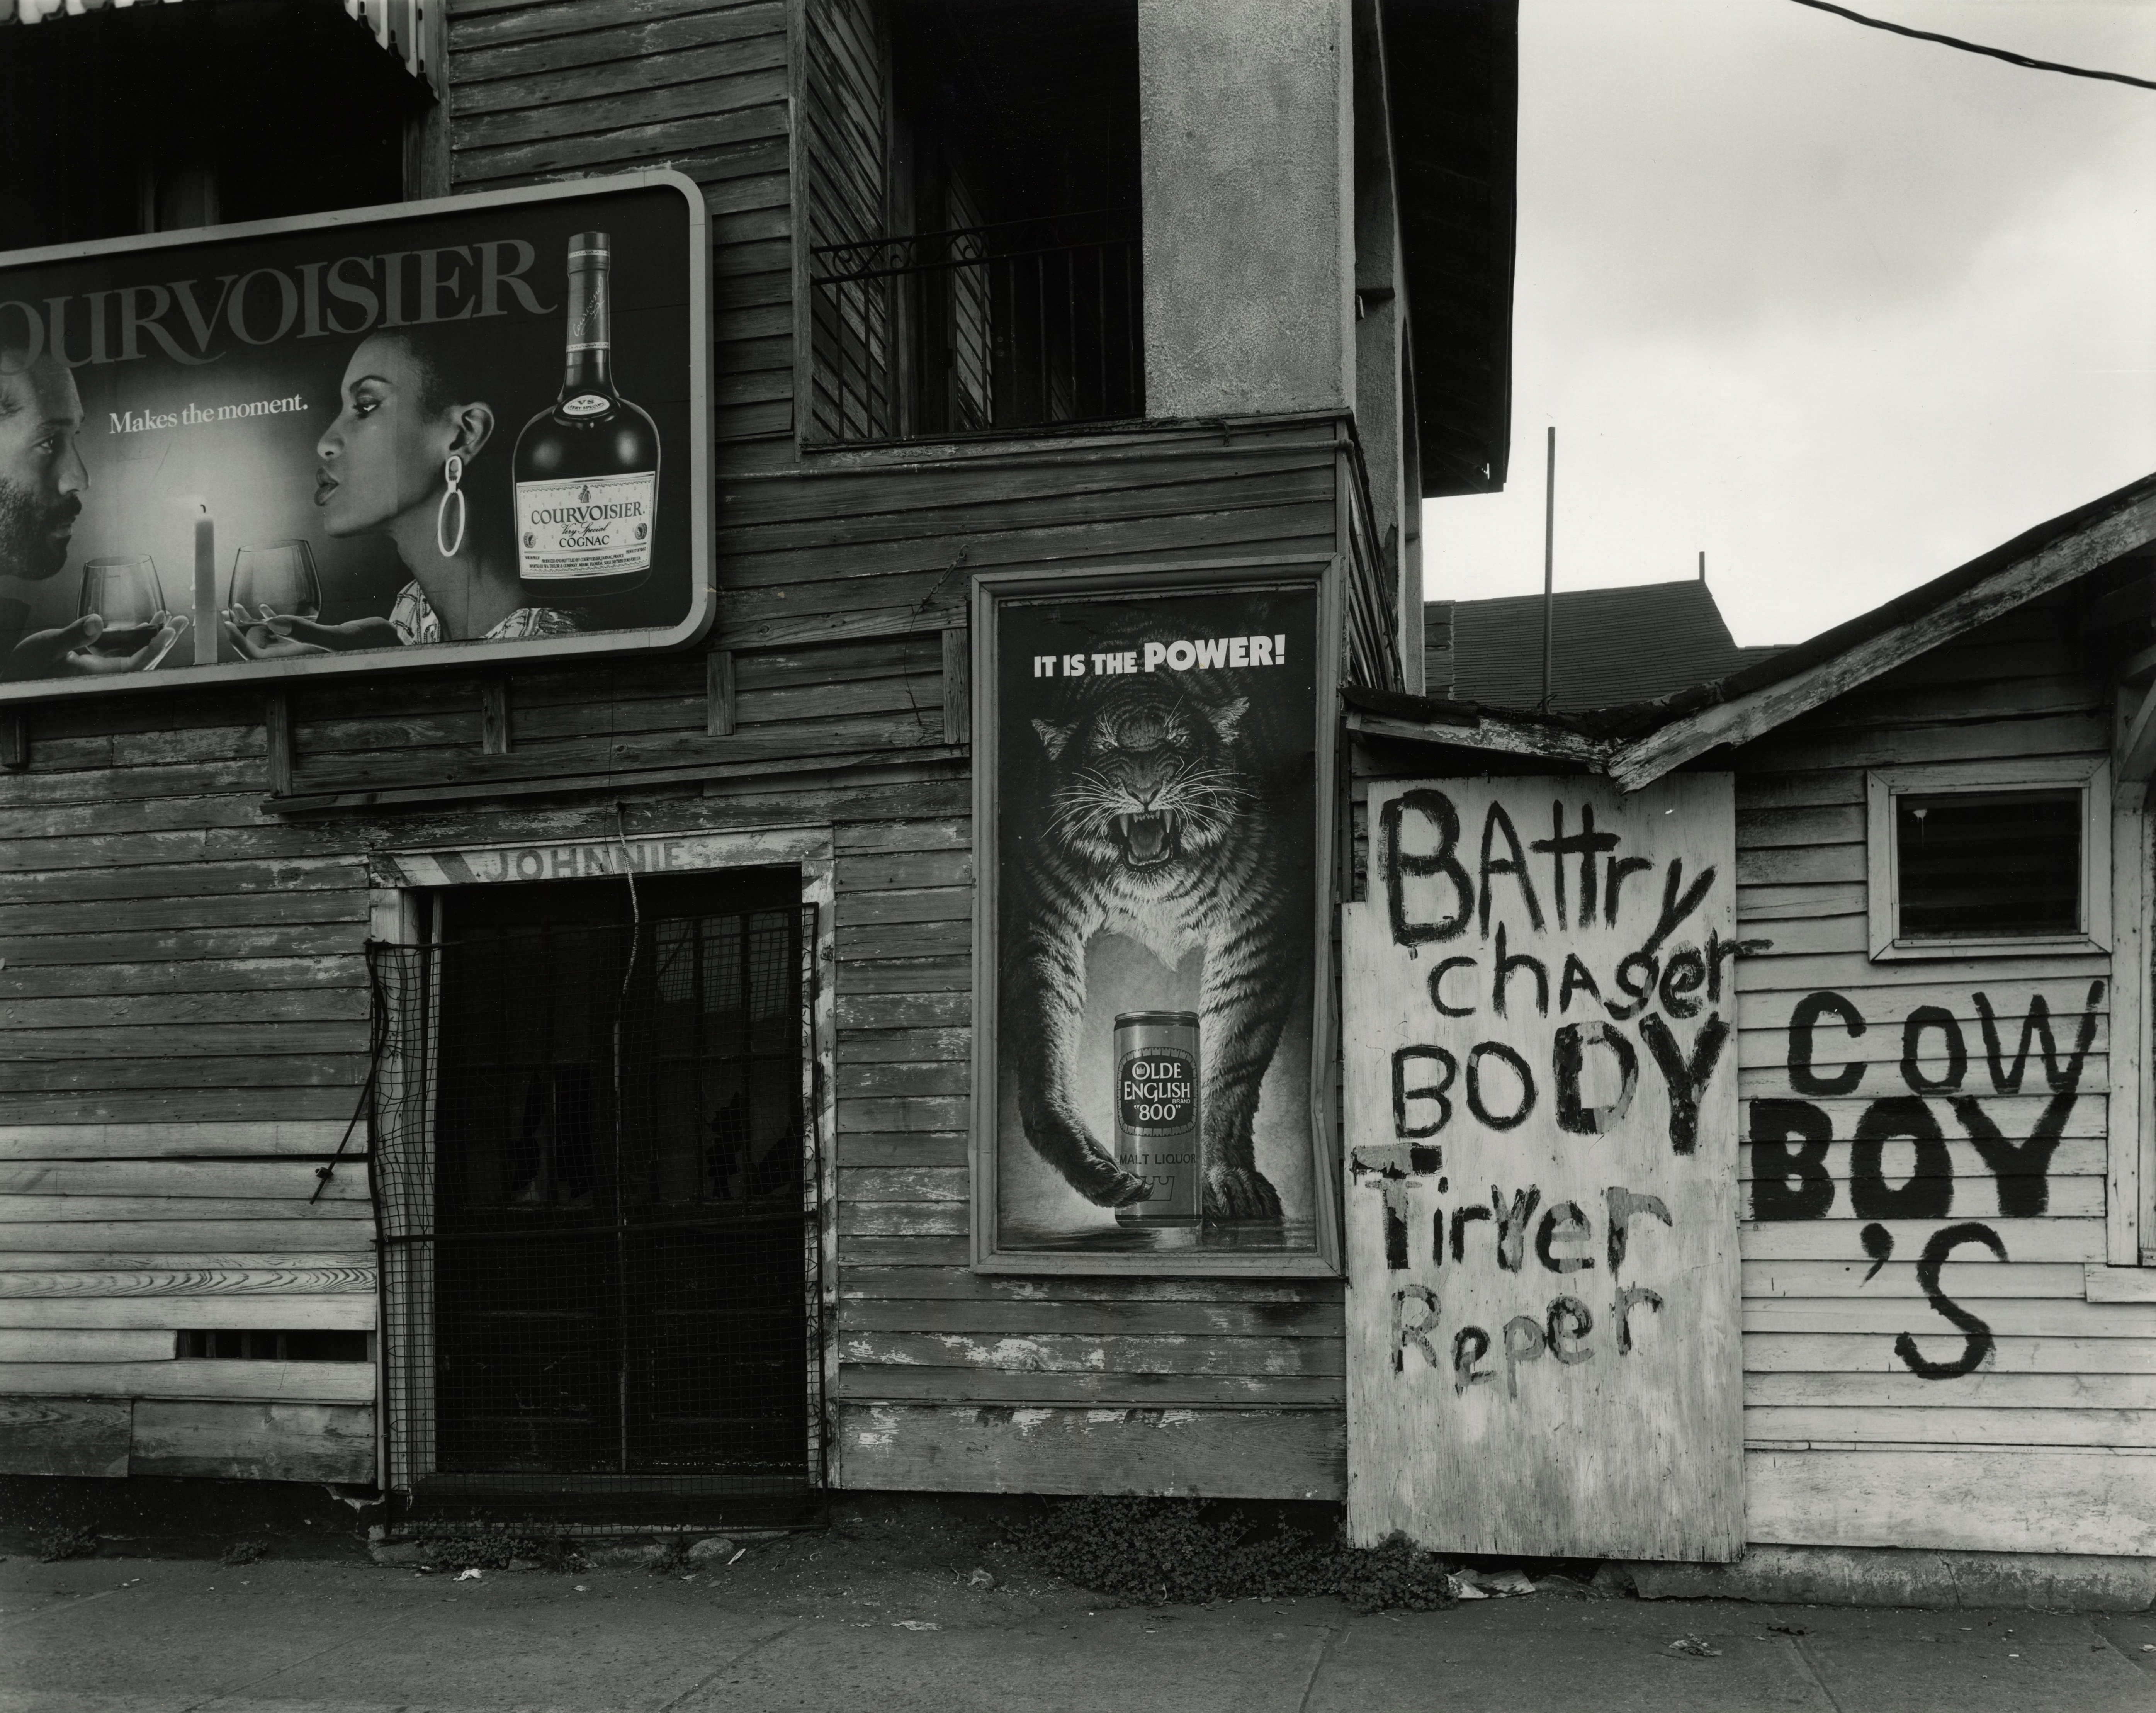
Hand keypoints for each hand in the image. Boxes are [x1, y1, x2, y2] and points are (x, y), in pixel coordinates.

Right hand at [0, 611, 188, 681]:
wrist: (16, 674)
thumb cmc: (29, 663)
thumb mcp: (49, 646)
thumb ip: (73, 635)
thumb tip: (96, 621)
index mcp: (101, 676)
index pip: (138, 663)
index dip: (155, 647)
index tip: (169, 631)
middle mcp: (108, 675)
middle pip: (146, 659)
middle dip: (165, 638)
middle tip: (183, 620)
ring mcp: (106, 669)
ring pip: (138, 654)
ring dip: (154, 636)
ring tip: (168, 617)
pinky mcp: (100, 663)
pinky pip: (126, 651)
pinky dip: (137, 637)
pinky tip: (146, 624)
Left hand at [223, 603, 401, 659]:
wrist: (393, 645)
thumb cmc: (373, 644)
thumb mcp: (340, 637)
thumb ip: (307, 632)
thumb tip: (273, 622)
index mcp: (302, 661)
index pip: (257, 658)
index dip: (238, 642)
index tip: (227, 623)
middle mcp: (300, 658)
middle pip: (258, 649)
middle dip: (240, 631)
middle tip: (227, 613)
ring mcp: (306, 650)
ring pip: (269, 641)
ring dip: (252, 624)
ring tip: (239, 608)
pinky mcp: (314, 642)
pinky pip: (285, 634)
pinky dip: (274, 621)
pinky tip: (265, 609)